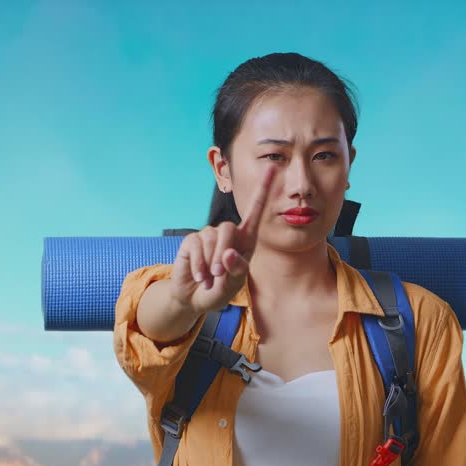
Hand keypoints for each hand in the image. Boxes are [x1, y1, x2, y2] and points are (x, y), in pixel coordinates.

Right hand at [167, 163, 277, 314]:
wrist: (196, 298)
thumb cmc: (220, 289)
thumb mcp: (234, 284)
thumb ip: (236, 270)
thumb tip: (226, 254)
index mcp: (246, 239)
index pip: (256, 210)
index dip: (263, 189)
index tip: (273, 168)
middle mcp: (228, 233)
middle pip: (228, 228)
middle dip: (223, 252)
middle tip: (219, 274)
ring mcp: (208, 235)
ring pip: (211, 238)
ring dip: (210, 263)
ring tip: (209, 278)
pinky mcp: (192, 240)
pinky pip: (196, 247)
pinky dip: (198, 265)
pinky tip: (199, 276)